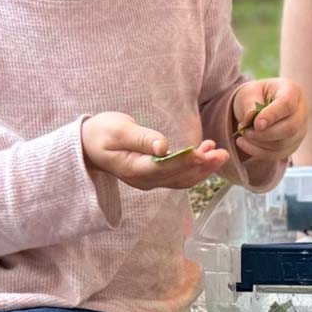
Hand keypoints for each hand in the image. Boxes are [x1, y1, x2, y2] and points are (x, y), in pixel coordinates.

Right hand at [81, 112, 228, 191]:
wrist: (88, 146)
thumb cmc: (101, 133)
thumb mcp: (117, 130)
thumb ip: (141, 138)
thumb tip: (162, 145)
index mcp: (135, 169)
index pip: (165, 168)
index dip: (187, 161)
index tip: (205, 153)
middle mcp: (145, 180)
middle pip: (178, 177)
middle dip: (203, 166)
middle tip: (223, 154)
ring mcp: (150, 181)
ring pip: (182, 179)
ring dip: (202, 168)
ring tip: (220, 153)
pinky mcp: (155, 176)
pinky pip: (178, 176)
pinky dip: (194, 167)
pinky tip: (206, 153)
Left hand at [232, 78, 306, 161]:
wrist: (260, 105)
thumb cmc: (256, 95)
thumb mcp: (249, 92)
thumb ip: (249, 104)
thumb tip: (250, 119)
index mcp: (292, 91)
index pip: (287, 105)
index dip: (272, 116)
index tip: (256, 124)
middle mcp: (301, 111)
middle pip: (290, 128)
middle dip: (264, 134)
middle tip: (244, 131)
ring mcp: (299, 130)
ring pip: (283, 144)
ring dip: (259, 143)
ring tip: (243, 134)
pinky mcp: (292, 145)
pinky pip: (278, 154)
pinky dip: (258, 152)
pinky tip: (244, 144)